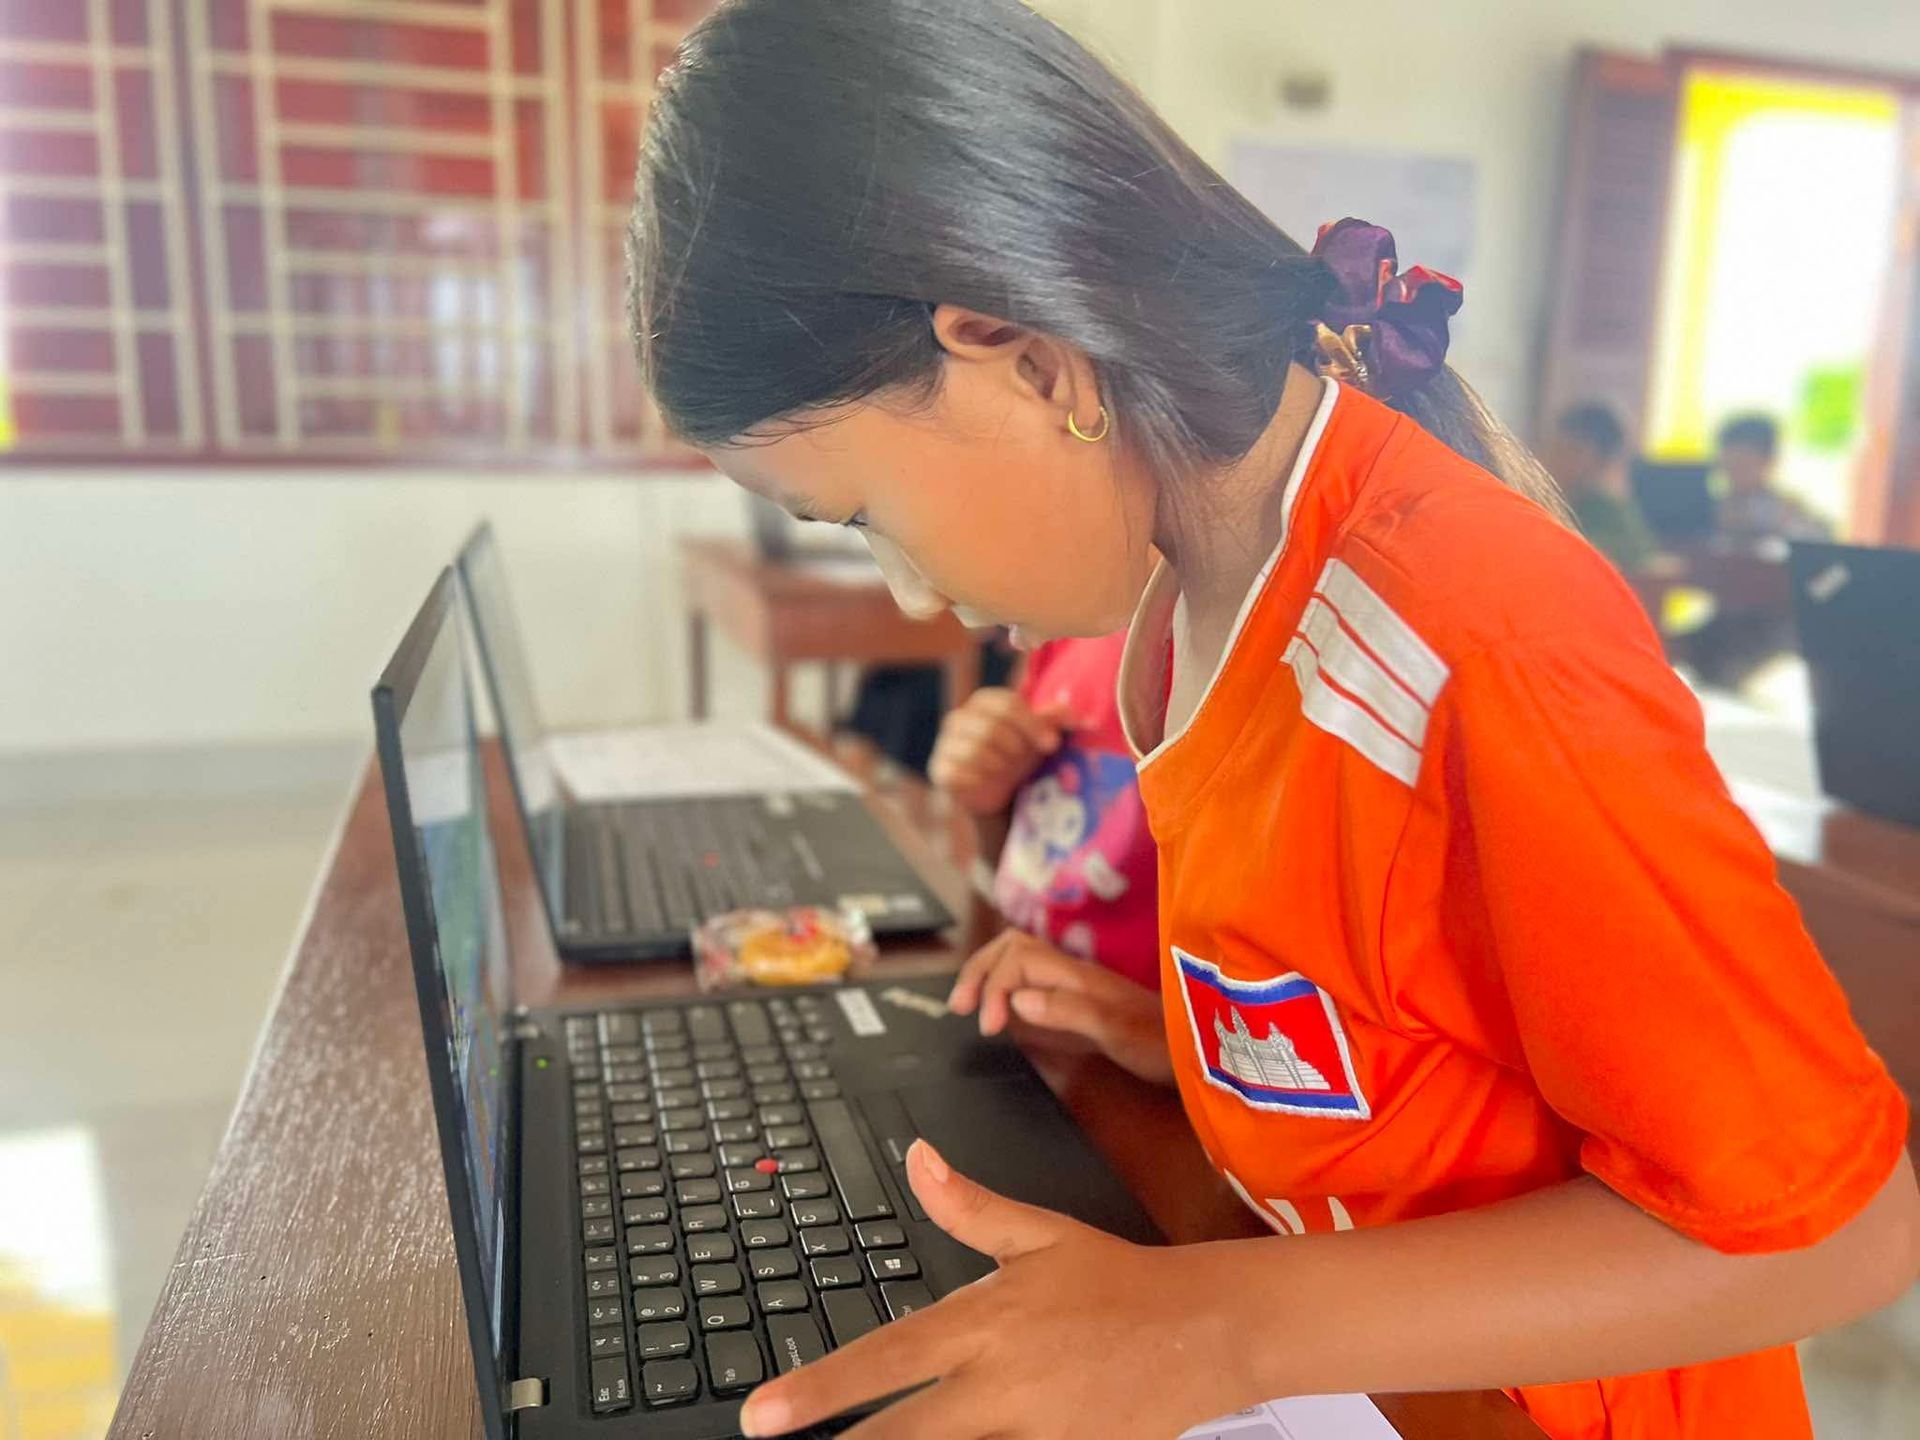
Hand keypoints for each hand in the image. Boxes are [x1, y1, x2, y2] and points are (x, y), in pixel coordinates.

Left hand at [739, 1142, 1234, 1438]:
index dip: (820, 1389)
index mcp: (986, 1322)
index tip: (763, 1412)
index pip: (887, 1357)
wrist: (1208, 1329)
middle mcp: (1003, 1384)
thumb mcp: (1039, 1234)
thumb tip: (916, 1155)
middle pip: (907, 1434)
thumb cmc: (1116, 1282)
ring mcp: (1040, 1433)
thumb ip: (968, 1206)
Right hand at [929, 688, 1066, 816]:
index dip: (1032, 724)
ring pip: (975, 750)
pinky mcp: (939, 769)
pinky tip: (986, 782)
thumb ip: (1053, 721)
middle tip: (1024, 761)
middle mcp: (958, 718)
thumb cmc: (1018, 756)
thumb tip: (1078, 715)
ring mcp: (945, 744)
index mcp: (983, 702)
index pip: (1007, 705)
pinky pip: (958, 772)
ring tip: (1005, 771)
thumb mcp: (1037, 736)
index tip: (1052, 745)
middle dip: (1016, 747)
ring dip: (999, 765)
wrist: (995, 791)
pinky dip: (978, 779)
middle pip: (991, 727)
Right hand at [948, 932, 1172, 1084]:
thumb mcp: (1116, 1031)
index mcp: (1077, 976)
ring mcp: (1074, 985)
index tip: (990, 1026)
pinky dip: (1005, 986)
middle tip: (960, 1006)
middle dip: (980, 970)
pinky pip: (1031, 978)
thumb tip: (1018, 1000)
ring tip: (969, 1003)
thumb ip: (1069, 1011)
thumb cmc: (1161, 1043)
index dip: (995, 988)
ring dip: (989, 974)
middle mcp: (1072, 973)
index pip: (1018, 961)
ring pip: (1019, 959)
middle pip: (1012, 948)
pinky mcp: (1077, 1001)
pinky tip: (1002, 1008)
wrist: (1198, 1048)